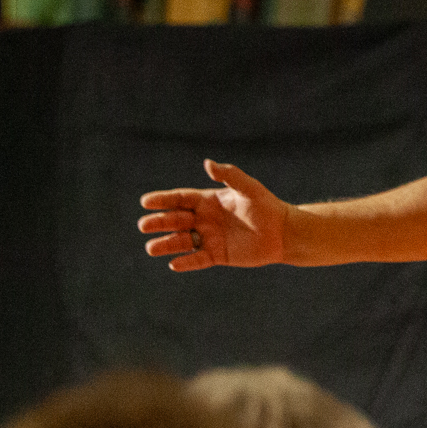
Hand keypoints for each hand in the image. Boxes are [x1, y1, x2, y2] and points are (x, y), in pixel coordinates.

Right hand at [137, 159, 288, 271]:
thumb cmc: (266, 206)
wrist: (283, 232)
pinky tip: (174, 264)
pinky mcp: (217, 255)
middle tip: (143, 225)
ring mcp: (209, 238)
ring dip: (166, 244)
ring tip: (151, 248)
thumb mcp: (248, 188)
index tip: (146, 202)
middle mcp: (204, 219)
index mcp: (208, 201)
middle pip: (176, 220)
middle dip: (159, 222)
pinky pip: (198, 259)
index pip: (180, 199)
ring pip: (182, 241)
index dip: (163, 200)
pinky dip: (187, 262)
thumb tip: (207, 163)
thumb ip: (229, 175)